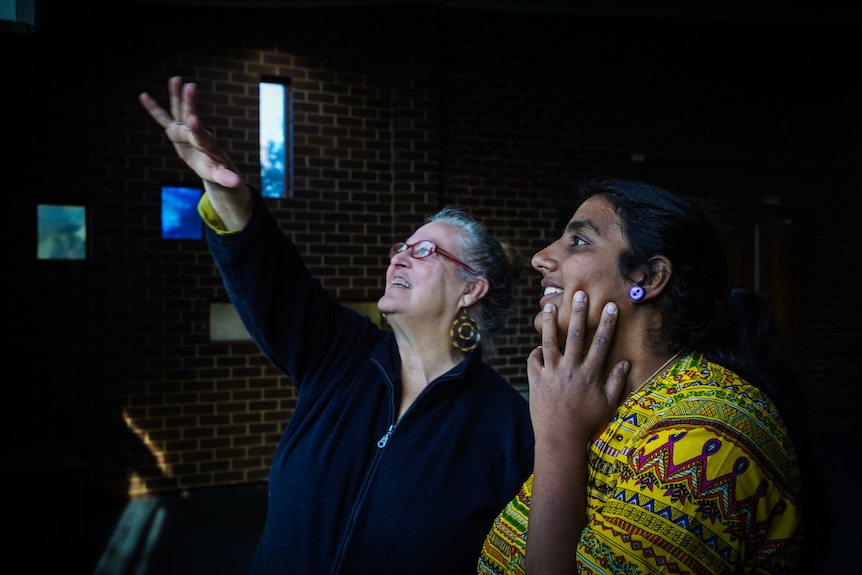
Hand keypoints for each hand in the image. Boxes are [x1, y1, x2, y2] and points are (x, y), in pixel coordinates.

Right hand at [138, 76, 241, 188]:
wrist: (211, 165)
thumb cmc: (216, 171)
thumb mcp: (221, 176)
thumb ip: (227, 178)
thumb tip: (237, 183)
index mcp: (207, 144)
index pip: (202, 135)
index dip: (197, 128)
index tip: (193, 119)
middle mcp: (195, 133)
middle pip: (192, 116)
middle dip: (191, 103)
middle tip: (191, 86)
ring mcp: (185, 131)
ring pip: (179, 111)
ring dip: (177, 96)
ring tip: (175, 79)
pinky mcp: (176, 132)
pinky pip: (163, 118)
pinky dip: (153, 108)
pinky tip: (143, 95)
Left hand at [527, 290, 628, 445]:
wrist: (559, 437)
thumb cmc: (586, 422)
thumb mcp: (607, 404)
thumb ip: (616, 382)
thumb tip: (626, 363)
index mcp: (589, 374)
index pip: (600, 343)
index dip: (606, 324)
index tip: (610, 307)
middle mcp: (570, 369)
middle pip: (574, 336)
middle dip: (577, 313)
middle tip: (579, 294)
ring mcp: (551, 374)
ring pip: (549, 342)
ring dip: (548, 323)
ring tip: (546, 306)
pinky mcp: (536, 380)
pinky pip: (533, 361)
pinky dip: (535, 352)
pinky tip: (538, 346)